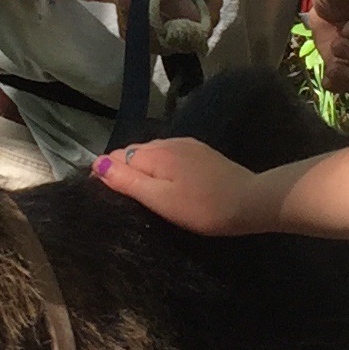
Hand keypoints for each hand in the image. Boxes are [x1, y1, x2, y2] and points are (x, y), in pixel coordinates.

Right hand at [92, 135, 264, 235]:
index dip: (107, 173)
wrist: (251, 202)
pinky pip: (170, 156)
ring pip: (153, 153)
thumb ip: (128, 181)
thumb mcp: (160, 199)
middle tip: (124, 199)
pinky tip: (168, 184)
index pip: (117, 155)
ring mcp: (187, 145)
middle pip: (133, 152)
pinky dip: (162, 168)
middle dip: (124, 170)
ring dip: (143, 169)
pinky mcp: (201, 153)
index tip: (106, 197)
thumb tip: (97, 164)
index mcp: (155, 153)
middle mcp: (168, 142)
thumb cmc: (202, 207)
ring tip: (144, 194)